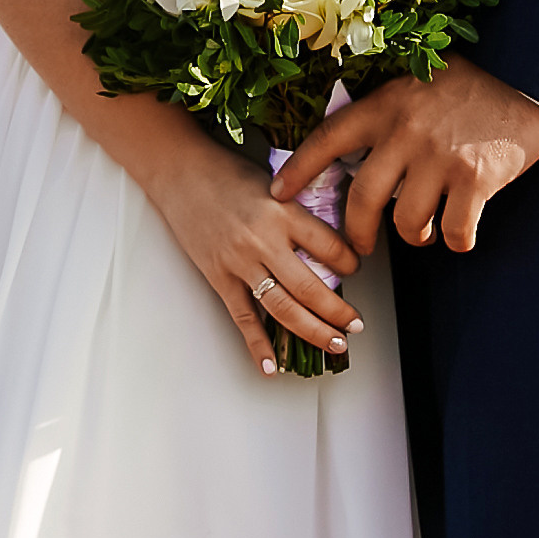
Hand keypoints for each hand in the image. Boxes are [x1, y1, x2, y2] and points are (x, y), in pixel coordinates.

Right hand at [145, 124, 363, 376]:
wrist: (181, 172)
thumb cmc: (227, 170)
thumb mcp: (273, 180)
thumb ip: (297, 210)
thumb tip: (324, 240)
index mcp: (281, 210)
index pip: (328, 245)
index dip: (349, 262)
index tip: (357, 269)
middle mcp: (263, 240)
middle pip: (310, 287)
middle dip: (338, 312)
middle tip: (355, 325)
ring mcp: (240, 262)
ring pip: (283, 308)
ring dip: (312, 331)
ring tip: (334, 343)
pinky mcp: (219, 277)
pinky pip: (243, 317)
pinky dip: (258, 346)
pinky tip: (273, 367)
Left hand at [271, 64, 538, 258]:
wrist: (528, 76)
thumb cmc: (473, 81)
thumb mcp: (420, 81)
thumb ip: (390, 114)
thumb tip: (360, 156)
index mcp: (388, 102)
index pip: (330, 138)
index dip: (300, 169)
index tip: (278, 193)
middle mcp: (407, 130)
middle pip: (364, 199)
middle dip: (357, 233)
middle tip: (360, 248)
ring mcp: (441, 157)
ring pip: (406, 222)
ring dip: (414, 236)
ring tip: (424, 229)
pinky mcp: (476, 180)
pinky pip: (455, 232)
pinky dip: (457, 240)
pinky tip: (461, 228)